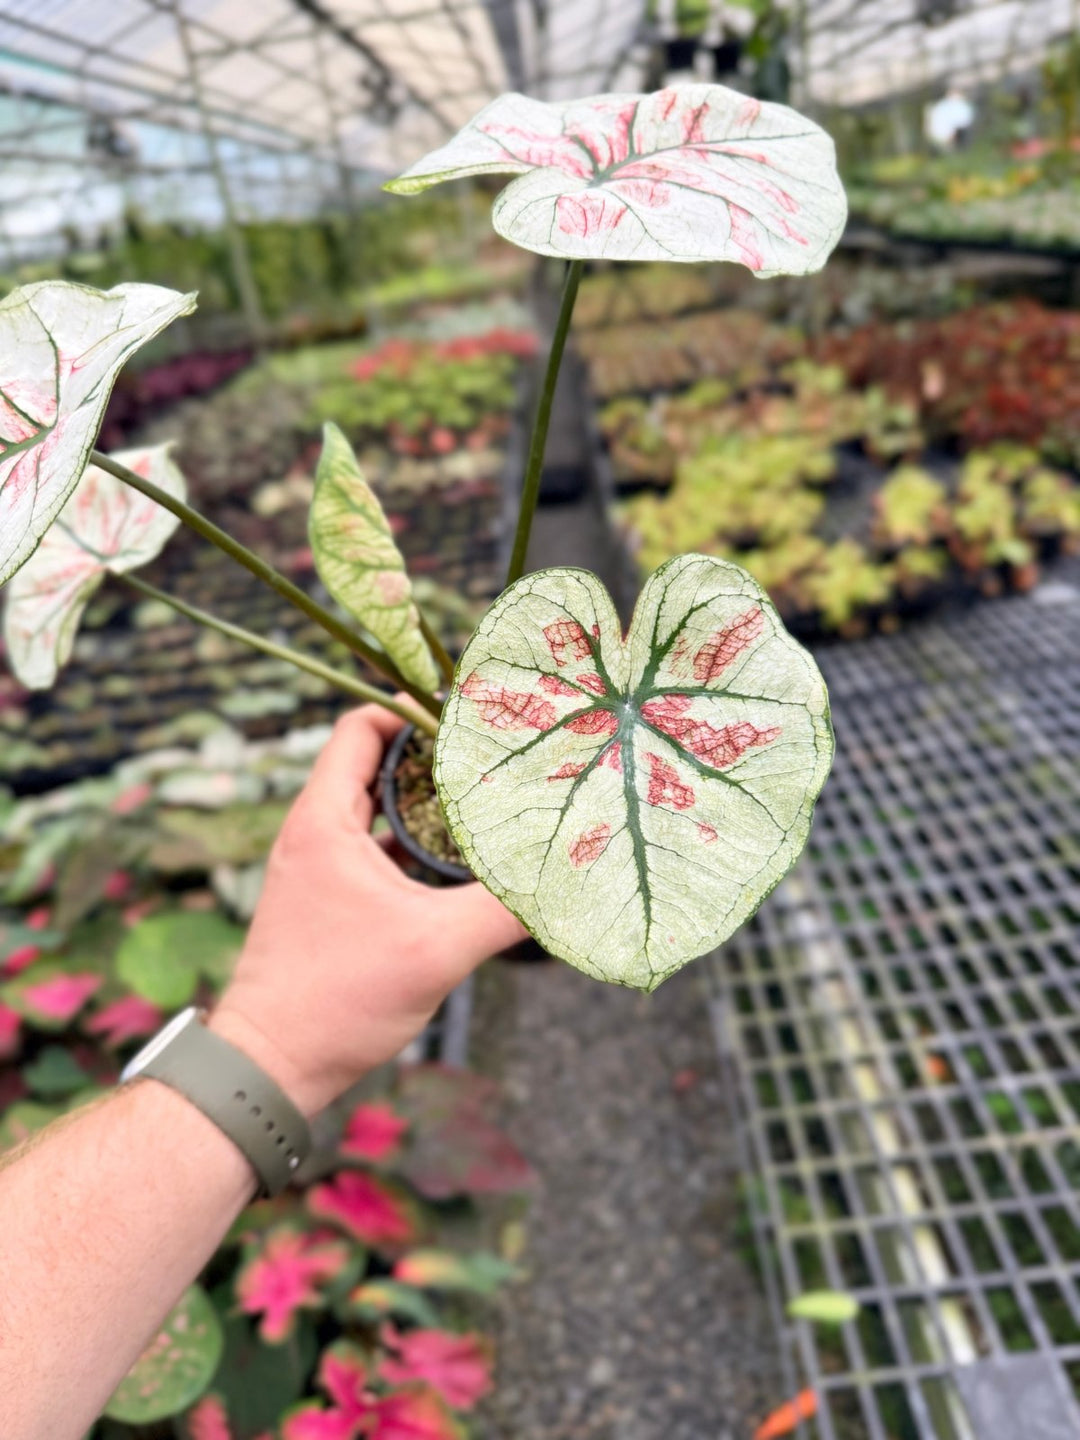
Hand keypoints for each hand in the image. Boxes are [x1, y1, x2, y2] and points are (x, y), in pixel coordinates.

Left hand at [209, 706, 525, 1115]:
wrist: (271, 1068)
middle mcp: (314, 833)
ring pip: (377, 811)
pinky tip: (457, 865)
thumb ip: (507, 907)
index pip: (362, 726)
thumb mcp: (437, 948)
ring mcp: (317, 868)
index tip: (470, 718)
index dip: (414, 710)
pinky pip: (375, 850)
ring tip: (485, 803)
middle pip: (374, 762)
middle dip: (433, 756)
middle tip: (493, 756)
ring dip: (425, 805)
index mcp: (324, 820)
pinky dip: (412, 846)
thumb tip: (572, 877)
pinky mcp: (327, 901)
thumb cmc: (338, 1002)